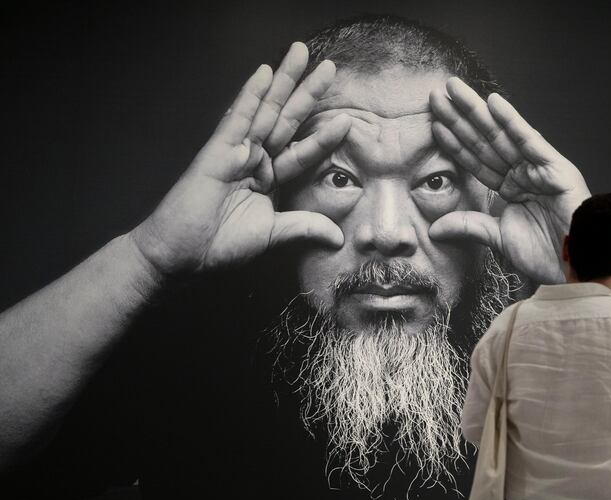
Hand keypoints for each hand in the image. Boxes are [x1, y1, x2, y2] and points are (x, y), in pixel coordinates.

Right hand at [129, 42, 350, 277]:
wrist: (182, 255)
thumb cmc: (220, 245)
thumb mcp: (272, 235)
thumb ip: (304, 228)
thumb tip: (338, 237)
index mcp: (270, 178)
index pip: (303, 152)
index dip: (324, 136)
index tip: (347, 120)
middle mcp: (256, 159)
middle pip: (288, 120)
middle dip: (308, 92)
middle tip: (330, 66)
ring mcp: (236, 152)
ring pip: (266, 111)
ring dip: (283, 81)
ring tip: (301, 53)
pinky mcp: (217, 152)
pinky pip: (237, 119)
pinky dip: (250, 96)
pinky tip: (263, 73)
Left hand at [428, 78, 590, 284]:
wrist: (579, 269)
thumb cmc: (548, 255)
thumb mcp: (498, 238)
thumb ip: (468, 226)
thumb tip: (434, 229)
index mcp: (511, 187)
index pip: (476, 160)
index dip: (455, 142)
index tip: (433, 123)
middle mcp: (523, 172)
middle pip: (484, 141)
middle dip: (460, 118)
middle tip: (436, 94)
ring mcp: (539, 168)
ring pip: (502, 135)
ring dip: (477, 111)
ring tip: (454, 89)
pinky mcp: (555, 168)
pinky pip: (530, 140)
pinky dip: (512, 121)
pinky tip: (493, 103)